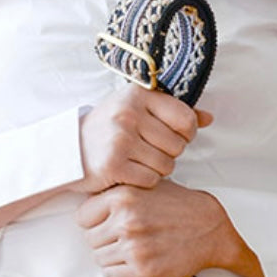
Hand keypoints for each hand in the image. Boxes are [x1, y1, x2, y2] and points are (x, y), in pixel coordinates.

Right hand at [75, 87, 212, 193]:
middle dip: (169, 154)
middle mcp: (129, 114)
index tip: (173, 137)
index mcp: (138, 94)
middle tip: (150, 152)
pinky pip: (150, 180)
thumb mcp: (136, 109)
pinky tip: (131, 173)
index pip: (186, 119)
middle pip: (178, 145)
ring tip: (140, 162)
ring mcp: (120, 140)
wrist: (68, 150)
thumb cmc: (107, 129)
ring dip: (158, 169)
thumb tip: (208, 118)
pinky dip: (145, 181)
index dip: (186, 134)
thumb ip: (172, 112)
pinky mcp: (114, 165)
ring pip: (166, 165)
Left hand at [75, 180, 258, 276]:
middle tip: (121, 240)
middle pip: (90, 240)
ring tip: (129, 251)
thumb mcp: (147, 186)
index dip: (93, 222)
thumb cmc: (179, 207)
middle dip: (103, 241)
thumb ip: (118, 193)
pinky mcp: (144, 270)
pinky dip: (118, 273)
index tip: (104, 225)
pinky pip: (112, 276)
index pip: (82, 217)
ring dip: (111, 258)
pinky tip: (132, 264)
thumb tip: (89, 201)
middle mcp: (127, 221)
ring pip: (100, 259)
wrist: (211, 230)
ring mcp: (135, 247)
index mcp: (123, 196)